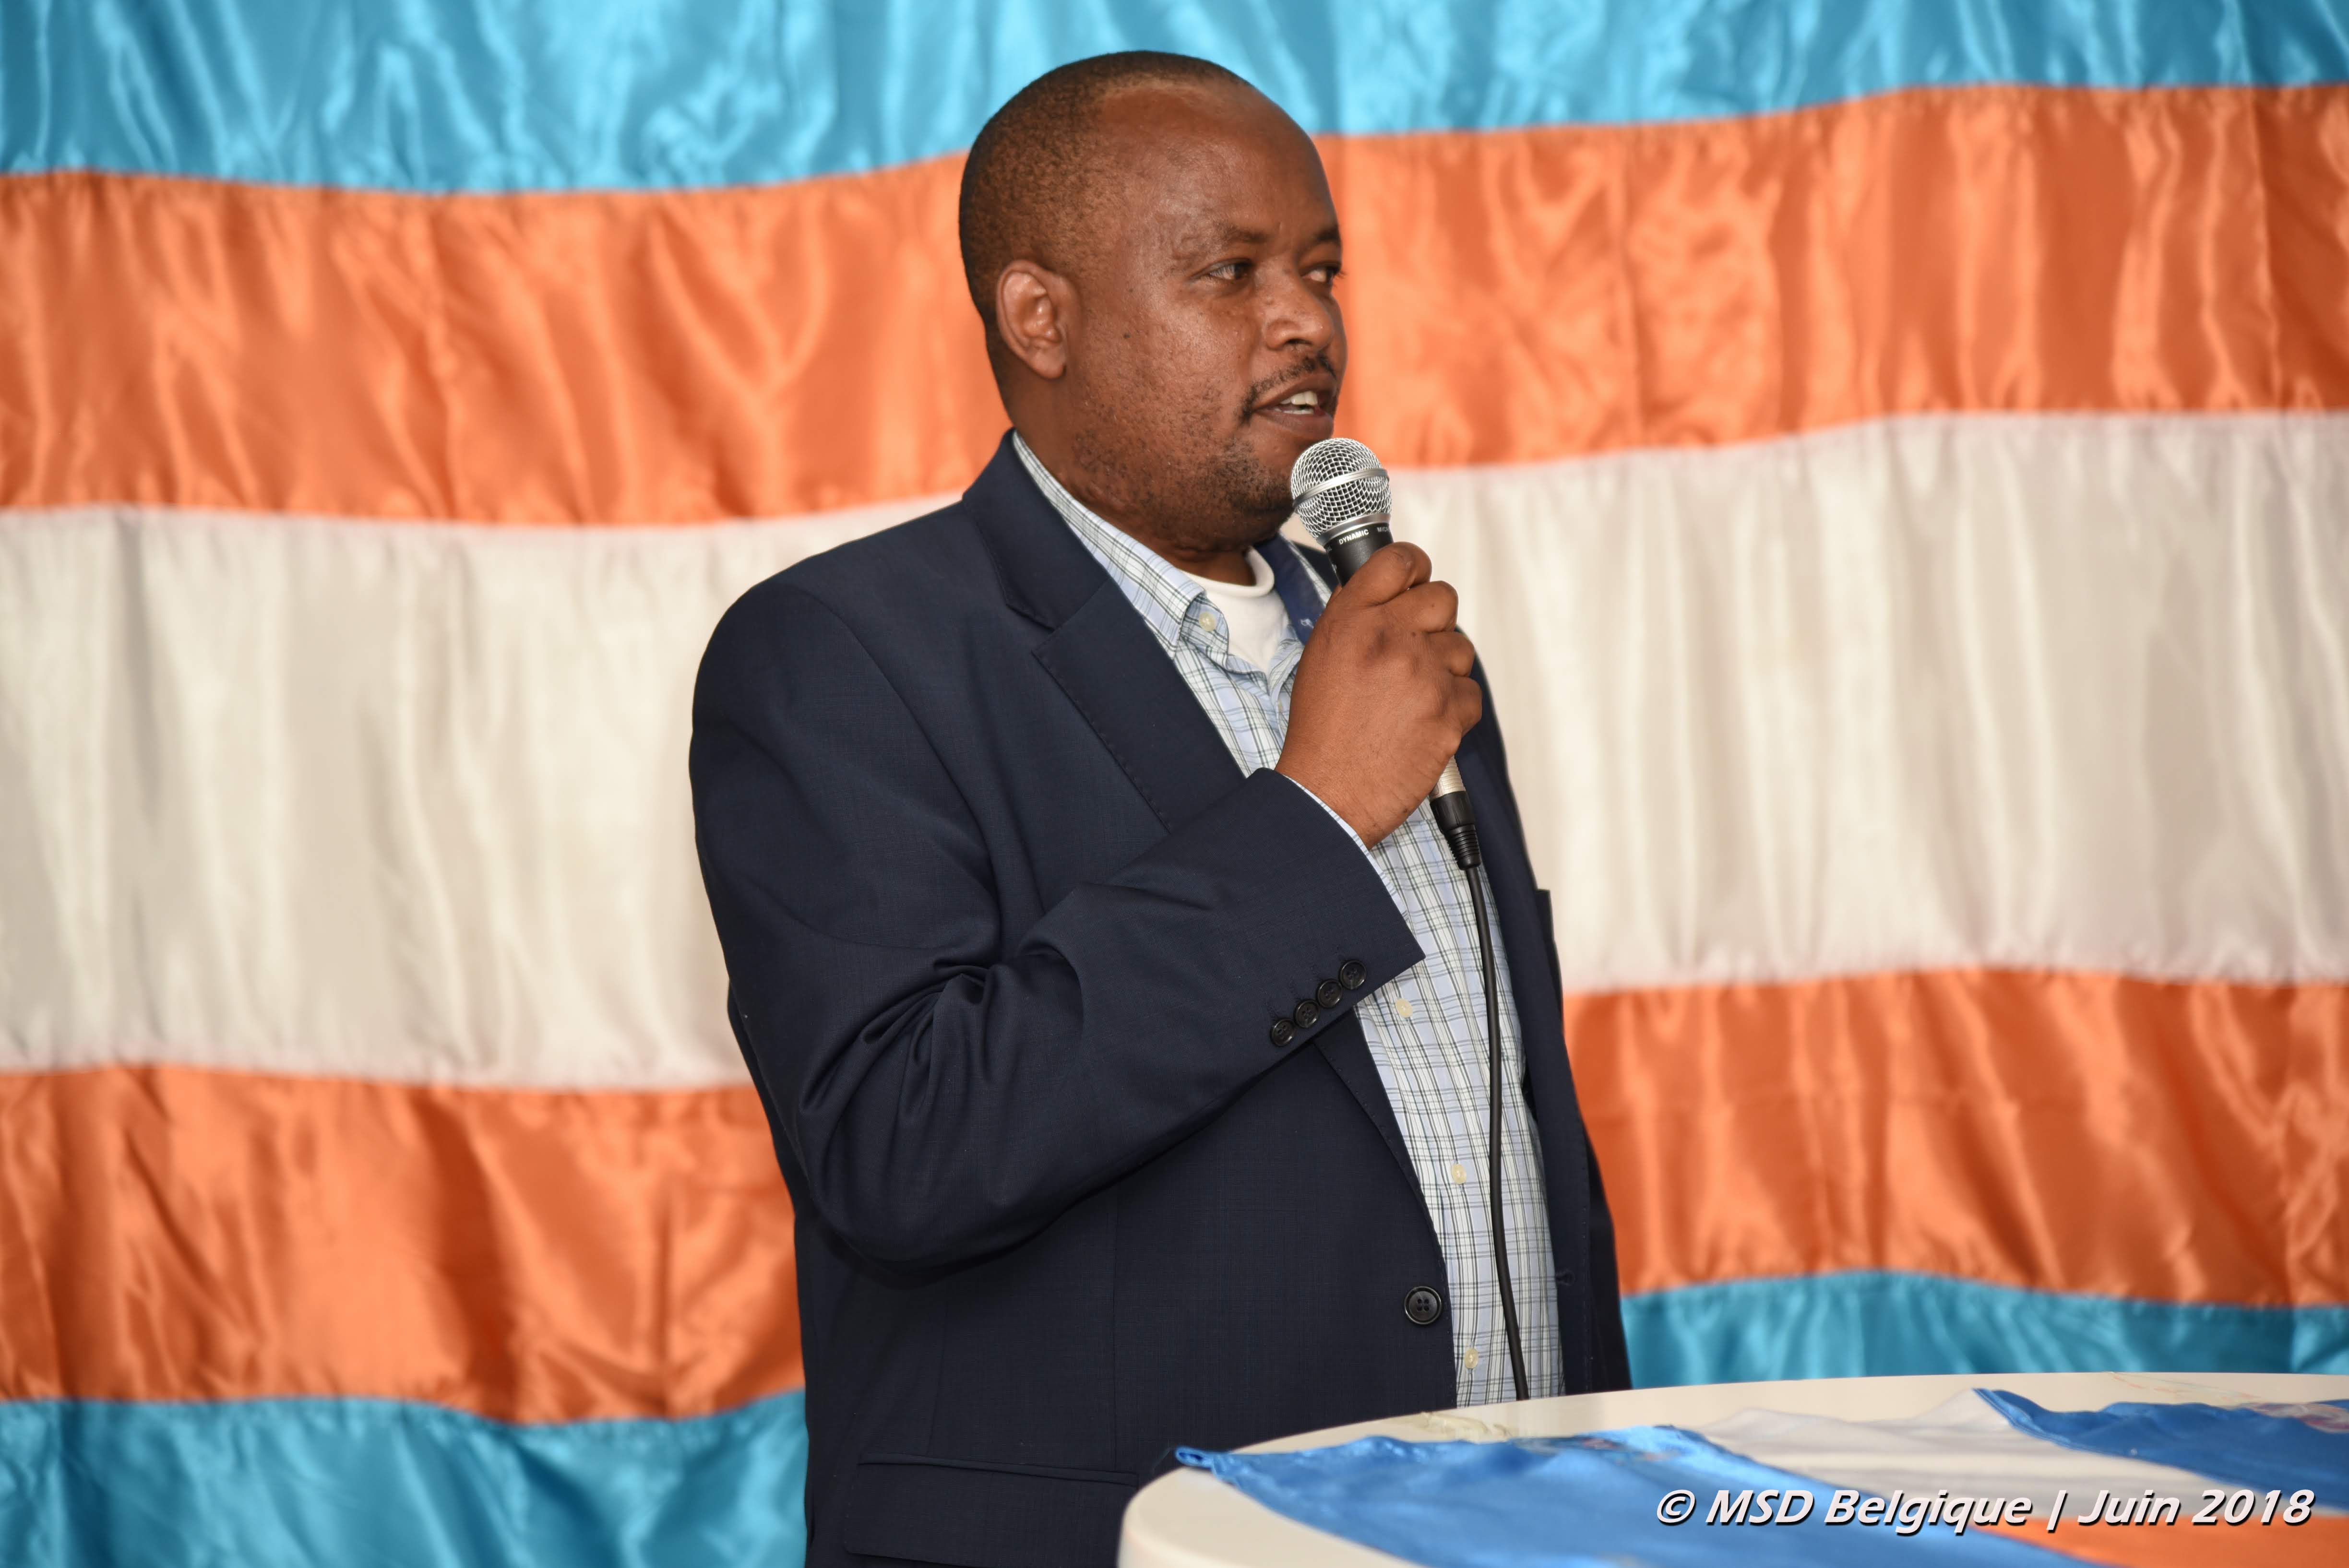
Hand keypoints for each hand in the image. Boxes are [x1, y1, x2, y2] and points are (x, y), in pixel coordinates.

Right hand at [1277, 542, 1480, 844]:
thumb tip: (1387, 588)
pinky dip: (1453, 708)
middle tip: (1415, 648)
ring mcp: (1424, 674)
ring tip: (1410, 698)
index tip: (1415, 582)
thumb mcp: (1322, 657)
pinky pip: (1470, 692)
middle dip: (1434, 620)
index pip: (1400, 560)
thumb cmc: (1323, 732)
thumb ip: (1354, 616)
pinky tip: (1422, 722)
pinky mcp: (1450, 712)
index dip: (1414, 569)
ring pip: (1461, 647)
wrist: (1328, 795)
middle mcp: (1390, 638)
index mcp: (1353, 620)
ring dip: (1443, 668)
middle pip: (1443, 597)